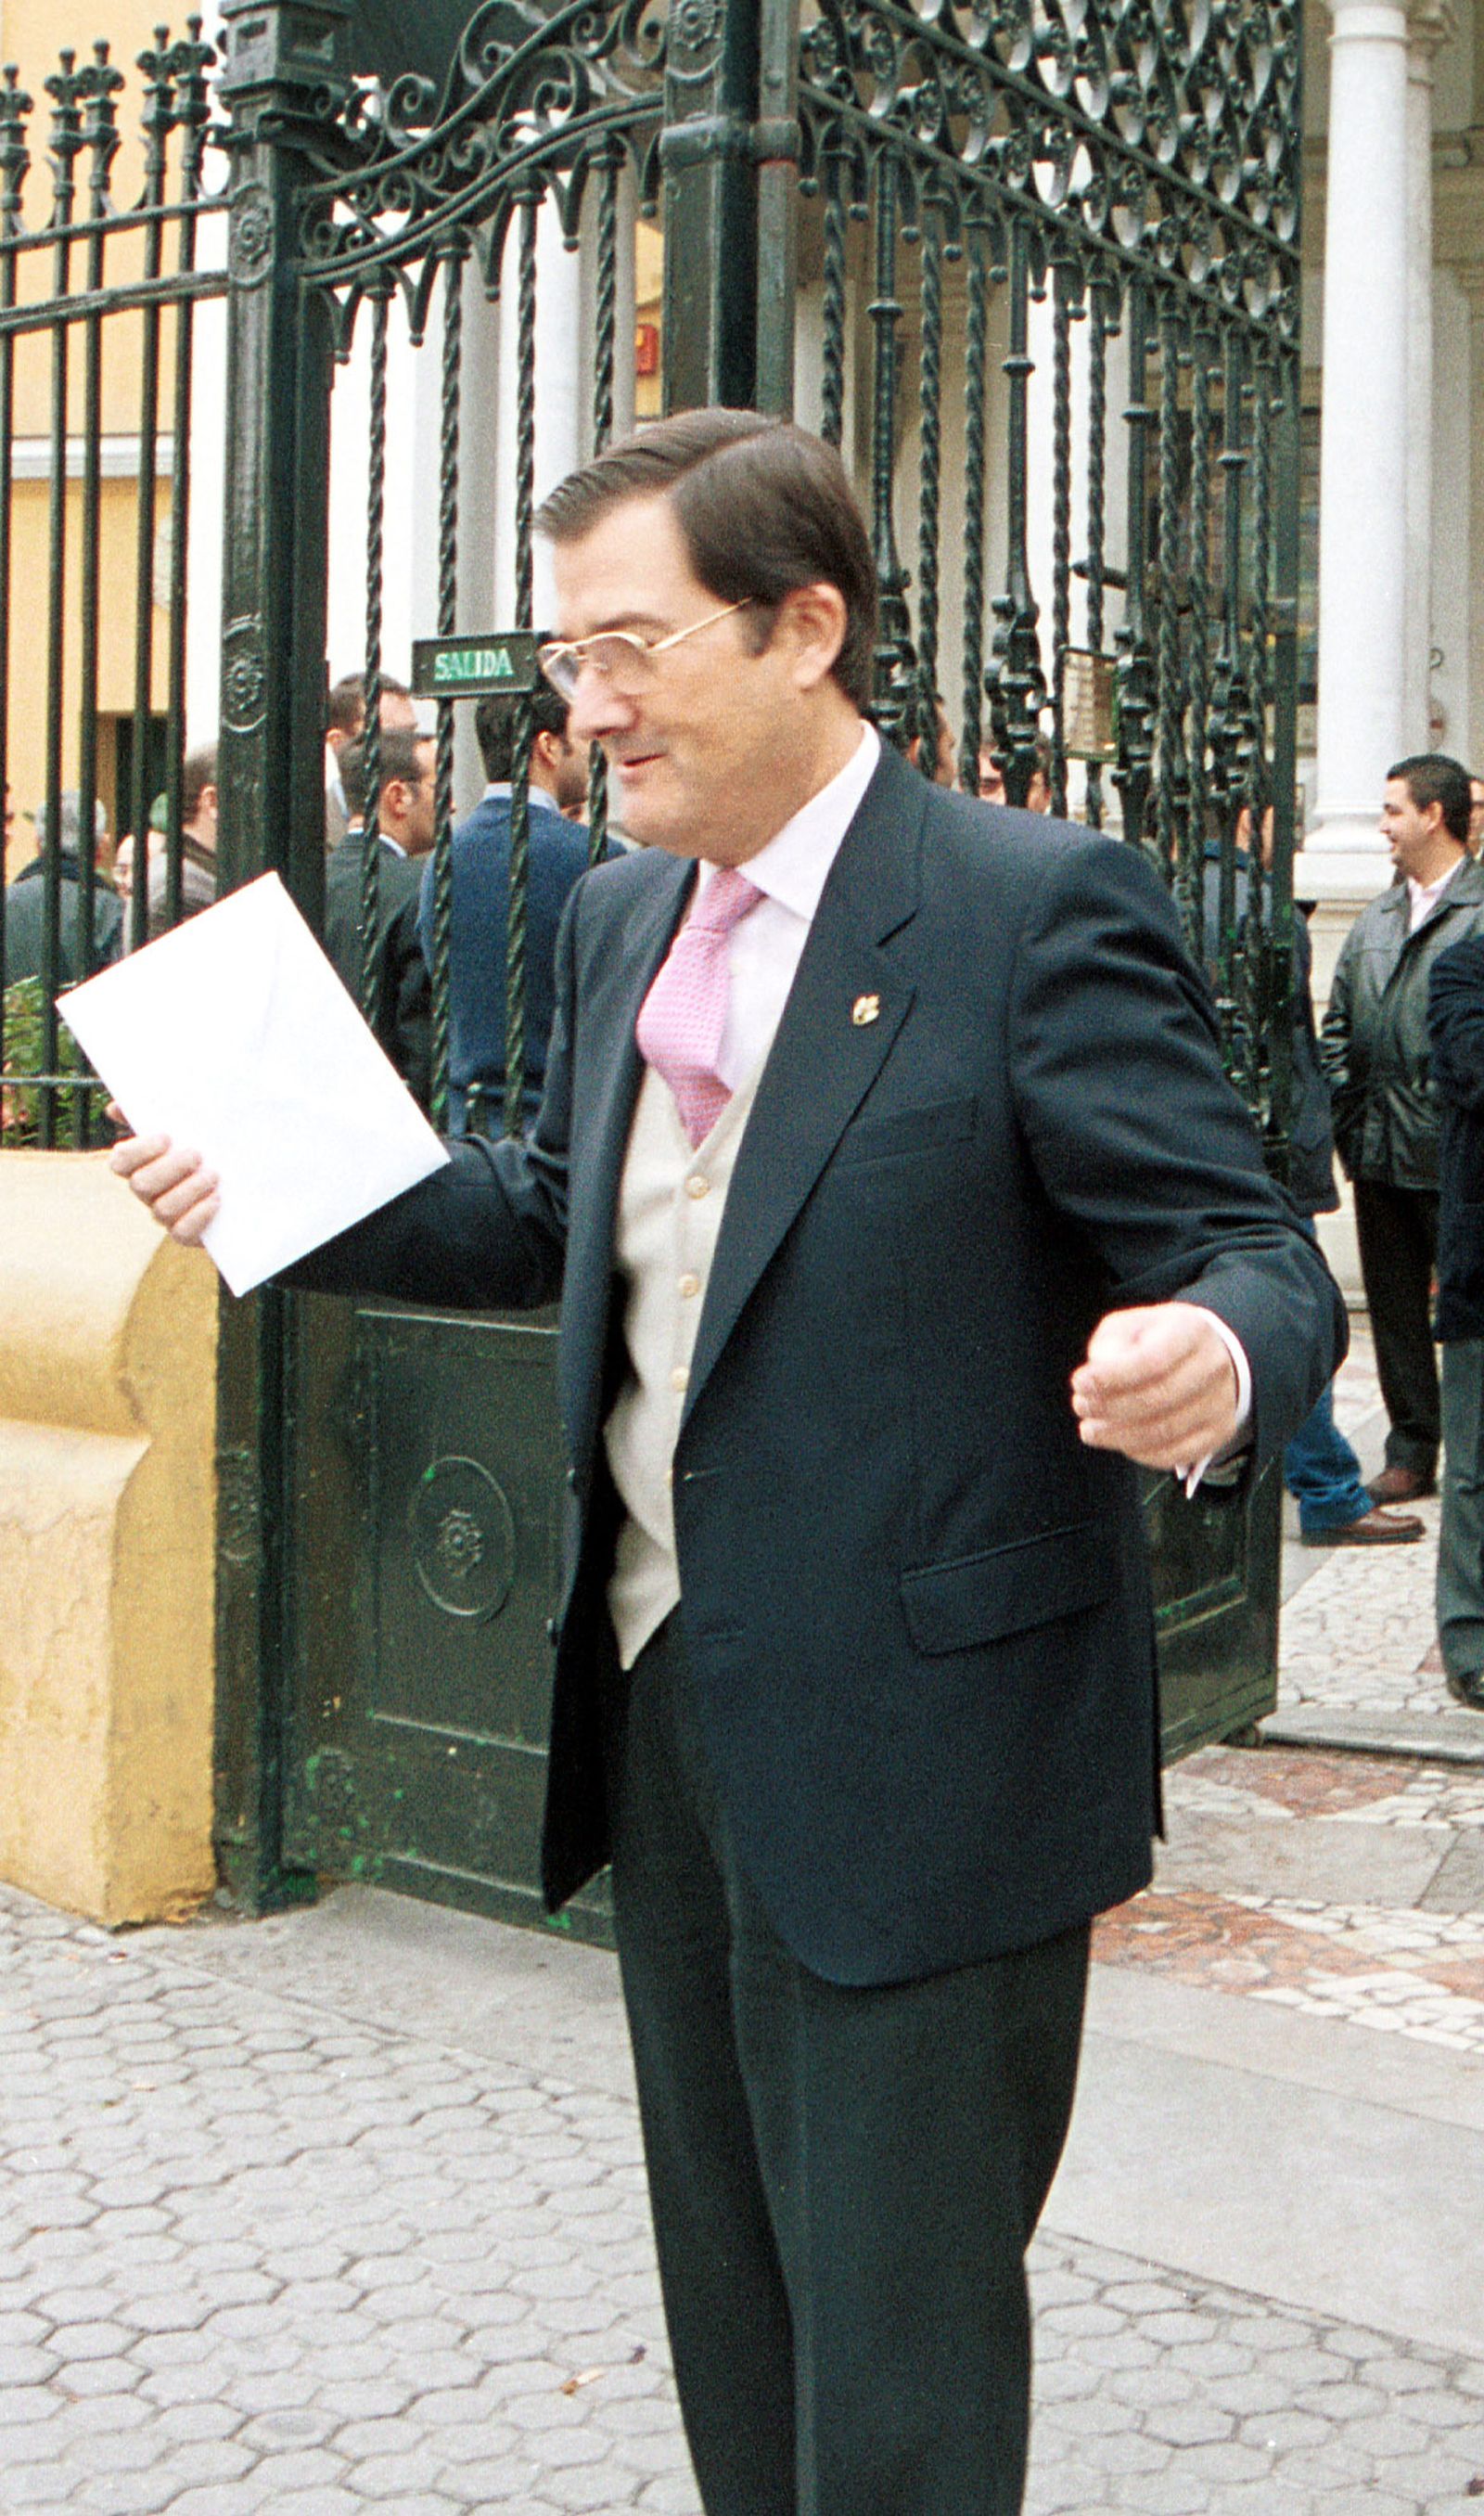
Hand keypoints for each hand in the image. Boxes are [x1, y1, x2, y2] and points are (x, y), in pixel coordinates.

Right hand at [107, 1104, 218, 1244]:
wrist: (240, 1182)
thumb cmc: (204, 1147)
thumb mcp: (184, 1126)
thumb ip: (151, 1114)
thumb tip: (115, 1108)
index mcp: (141, 1163)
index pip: (120, 1161)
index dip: (139, 1151)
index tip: (167, 1137)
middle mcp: (147, 1191)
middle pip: (141, 1185)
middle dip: (170, 1169)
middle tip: (197, 1155)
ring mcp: (164, 1214)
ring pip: (162, 1209)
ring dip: (190, 1190)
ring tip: (213, 1175)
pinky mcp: (184, 1233)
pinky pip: (182, 1231)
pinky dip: (199, 1214)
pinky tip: (216, 1198)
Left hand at [1070, 1304, 1239, 1471]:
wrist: (1203, 1354)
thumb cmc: (1154, 1340)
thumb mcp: (1129, 1326)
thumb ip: (1110, 1345)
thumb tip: (1098, 1375)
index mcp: (1191, 1331)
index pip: (1153, 1360)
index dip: (1112, 1377)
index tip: (1079, 1383)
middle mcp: (1214, 1365)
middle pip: (1158, 1398)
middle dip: (1110, 1407)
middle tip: (1080, 1407)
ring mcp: (1222, 1401)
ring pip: (1165, 1431)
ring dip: (1118, 1435)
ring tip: (1090, 1429)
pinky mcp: (1220, 1431)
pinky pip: (1175, 1454)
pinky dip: (1139, 1453)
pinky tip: (1117, 1441)